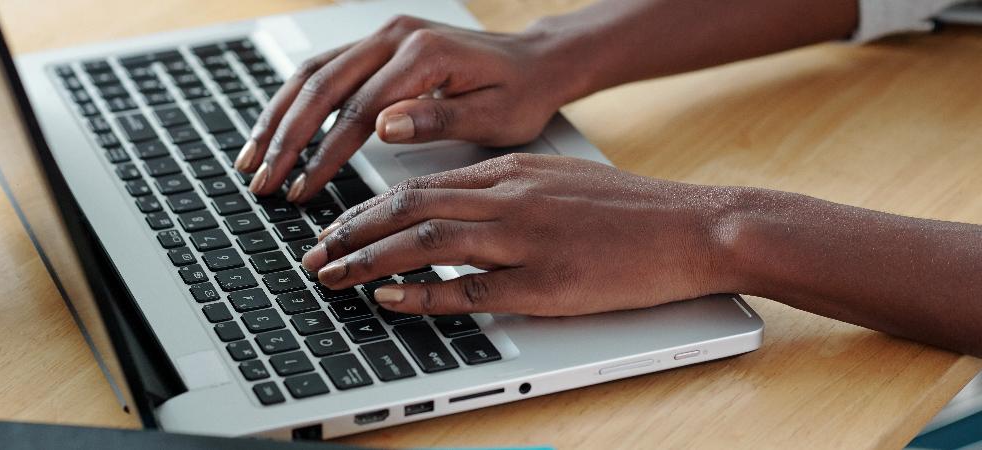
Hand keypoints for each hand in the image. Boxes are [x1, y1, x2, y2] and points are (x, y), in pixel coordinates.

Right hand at [234, 15, 576, 201]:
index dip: (325, 155)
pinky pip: (324, 69)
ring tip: (250, 159)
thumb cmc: (521, 94)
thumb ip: (438, 120)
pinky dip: (294, 101)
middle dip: (285, 139)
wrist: (536, 61)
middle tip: (260, 180)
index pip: (358, 110)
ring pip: (313, 74)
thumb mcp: (494, 116)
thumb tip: (382, 126)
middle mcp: (395, 37)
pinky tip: (275, 129)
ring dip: (277, 117)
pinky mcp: (378, 45)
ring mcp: (383, 37)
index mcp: (424, 55)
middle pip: (322, 87)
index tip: (303, 189)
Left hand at [299, 153, 735, 315]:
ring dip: (370, 259)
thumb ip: (500, 192)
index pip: (418, 186)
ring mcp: (525, 239)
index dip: (367, 210)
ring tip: (333, 275)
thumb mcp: (554, 180)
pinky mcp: (546, 282)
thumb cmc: (626, 210)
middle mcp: (509, 198)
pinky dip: (423, 293)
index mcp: (509, 173)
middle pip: (409, 208)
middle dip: (352, 232)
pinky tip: (390, 298)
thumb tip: (449, 210)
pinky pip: (470, 288)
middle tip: (315, 254)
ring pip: (427, 241)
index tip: (335, 228)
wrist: (691, 227)